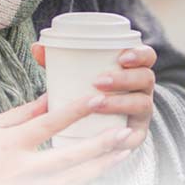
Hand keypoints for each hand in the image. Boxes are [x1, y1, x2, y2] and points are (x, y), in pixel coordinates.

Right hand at [0, 92, 132, 184]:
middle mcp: (21, 170)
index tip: (97, 98)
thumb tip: (53, 96)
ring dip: (100, 166)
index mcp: (10, 144)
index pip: (49, 124)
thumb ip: (24, 113)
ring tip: (121, 153)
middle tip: (125, 132)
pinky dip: (80, 183)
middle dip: (102, 145)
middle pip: (71, 157)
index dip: (75, 110)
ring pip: (73, 180)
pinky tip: (94, 172)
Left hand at [31, 41, 156, 151]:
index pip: (147, 56)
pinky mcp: (136, 136)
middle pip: (146, 78)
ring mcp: (141, 113)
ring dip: (121, 102)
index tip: (121, 56)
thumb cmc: (84, 95)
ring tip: (98, 103)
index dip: (140, 54)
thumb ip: (59, 62)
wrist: (89, 131)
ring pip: (142, 104)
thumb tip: (37, 48)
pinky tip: (116, 136)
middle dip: (125, 78)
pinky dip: (127, 136)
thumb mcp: (75, 78)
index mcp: (132, 71)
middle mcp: (142, 90)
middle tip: (98, 81)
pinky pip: (137, 136)